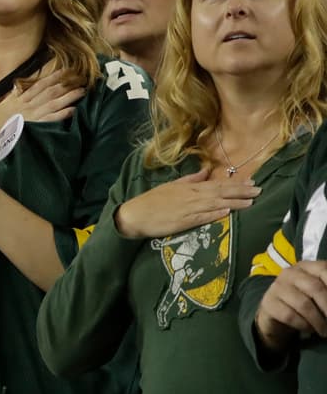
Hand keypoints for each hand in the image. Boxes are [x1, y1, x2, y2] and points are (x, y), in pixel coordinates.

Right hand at [0, 70, 84, 164]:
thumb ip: (8, 99)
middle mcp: (26, 105)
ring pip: (53, 103)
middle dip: (66, 84)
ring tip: (82, 91)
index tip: (66, 71)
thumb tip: (15, 89)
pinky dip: (61, 114)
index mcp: (18, 100)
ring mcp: (30, 116)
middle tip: (81, 78)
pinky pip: (50, 119)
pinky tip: (73, 110)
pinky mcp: (31, 127)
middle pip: (50, 91)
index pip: (39, 85)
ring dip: (69, 96)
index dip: (53, 77)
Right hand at [113, 169, 259, 239]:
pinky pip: (202, 217)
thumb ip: (190, 179)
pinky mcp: (183, 222)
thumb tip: (206, 172)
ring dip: (233, 203)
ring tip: (250, 202)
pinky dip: (214, 214)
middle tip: (259, 190)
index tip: (251, 181)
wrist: (135, 214)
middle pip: (220, 193)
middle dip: (240, 192)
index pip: (217, 184)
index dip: (235, 183)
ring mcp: (188, 209)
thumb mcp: (171, 186)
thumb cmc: (152, 201)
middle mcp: (192, 196)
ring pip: (215, 204)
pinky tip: (227, 213)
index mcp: (189, 187)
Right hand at [254, 260, 326, 349]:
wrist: (275, 314)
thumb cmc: (303, 301)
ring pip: (303, 304)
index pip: (324, 270)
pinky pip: (290, 316)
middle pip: (315, 288)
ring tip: (324, 330)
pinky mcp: (268, 303)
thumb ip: (326, 291)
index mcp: (306, 267)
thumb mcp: (317, 293)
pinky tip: (309, 329)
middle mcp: (289, 273)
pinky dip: (304, 325)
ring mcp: (276, 287)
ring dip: (318, 321)